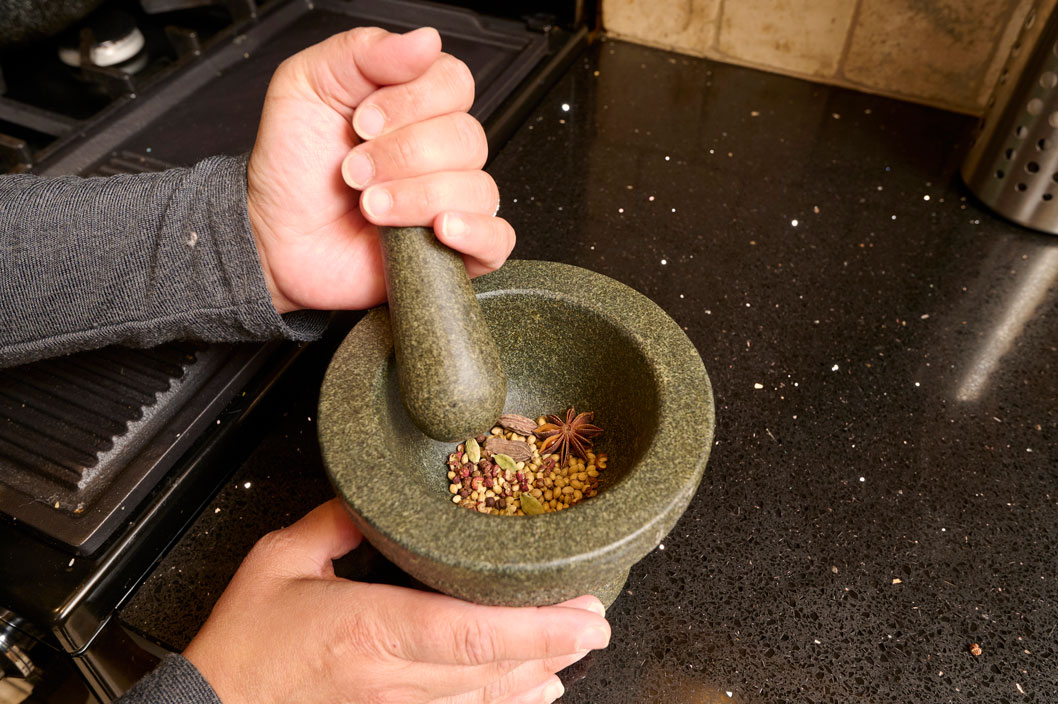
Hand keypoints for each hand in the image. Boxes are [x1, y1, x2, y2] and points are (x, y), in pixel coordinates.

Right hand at [183, 500, 610, 703]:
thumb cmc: (242, 646)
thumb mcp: (279, 561)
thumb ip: (334, 523)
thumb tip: (374, 497)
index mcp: (368, 627)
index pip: (468, 632)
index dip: (534, 628)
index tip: (582, 615)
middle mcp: (389, 679)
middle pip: (491, 669)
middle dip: (553, 646)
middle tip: (595, 623)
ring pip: (482, 701)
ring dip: (535, 676)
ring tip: (575, 650)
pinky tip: (531, 692)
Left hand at [246, 27, 514, 313]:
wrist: (274, 237)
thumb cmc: (292, 168)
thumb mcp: (307, 85)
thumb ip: (363, 52)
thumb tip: (425, 40)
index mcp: (415, 105)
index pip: (454, 83)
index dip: (412, 102)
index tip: (362, 121)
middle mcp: (440, 152)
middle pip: (466, 138)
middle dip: (402, 155)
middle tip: (355, 172)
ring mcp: (453, 201)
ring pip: (476, 187)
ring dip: (416, 198)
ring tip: (371, 208)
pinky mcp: (458, 251)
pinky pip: (498, 239)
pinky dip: (474, 233)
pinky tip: (439, 230)